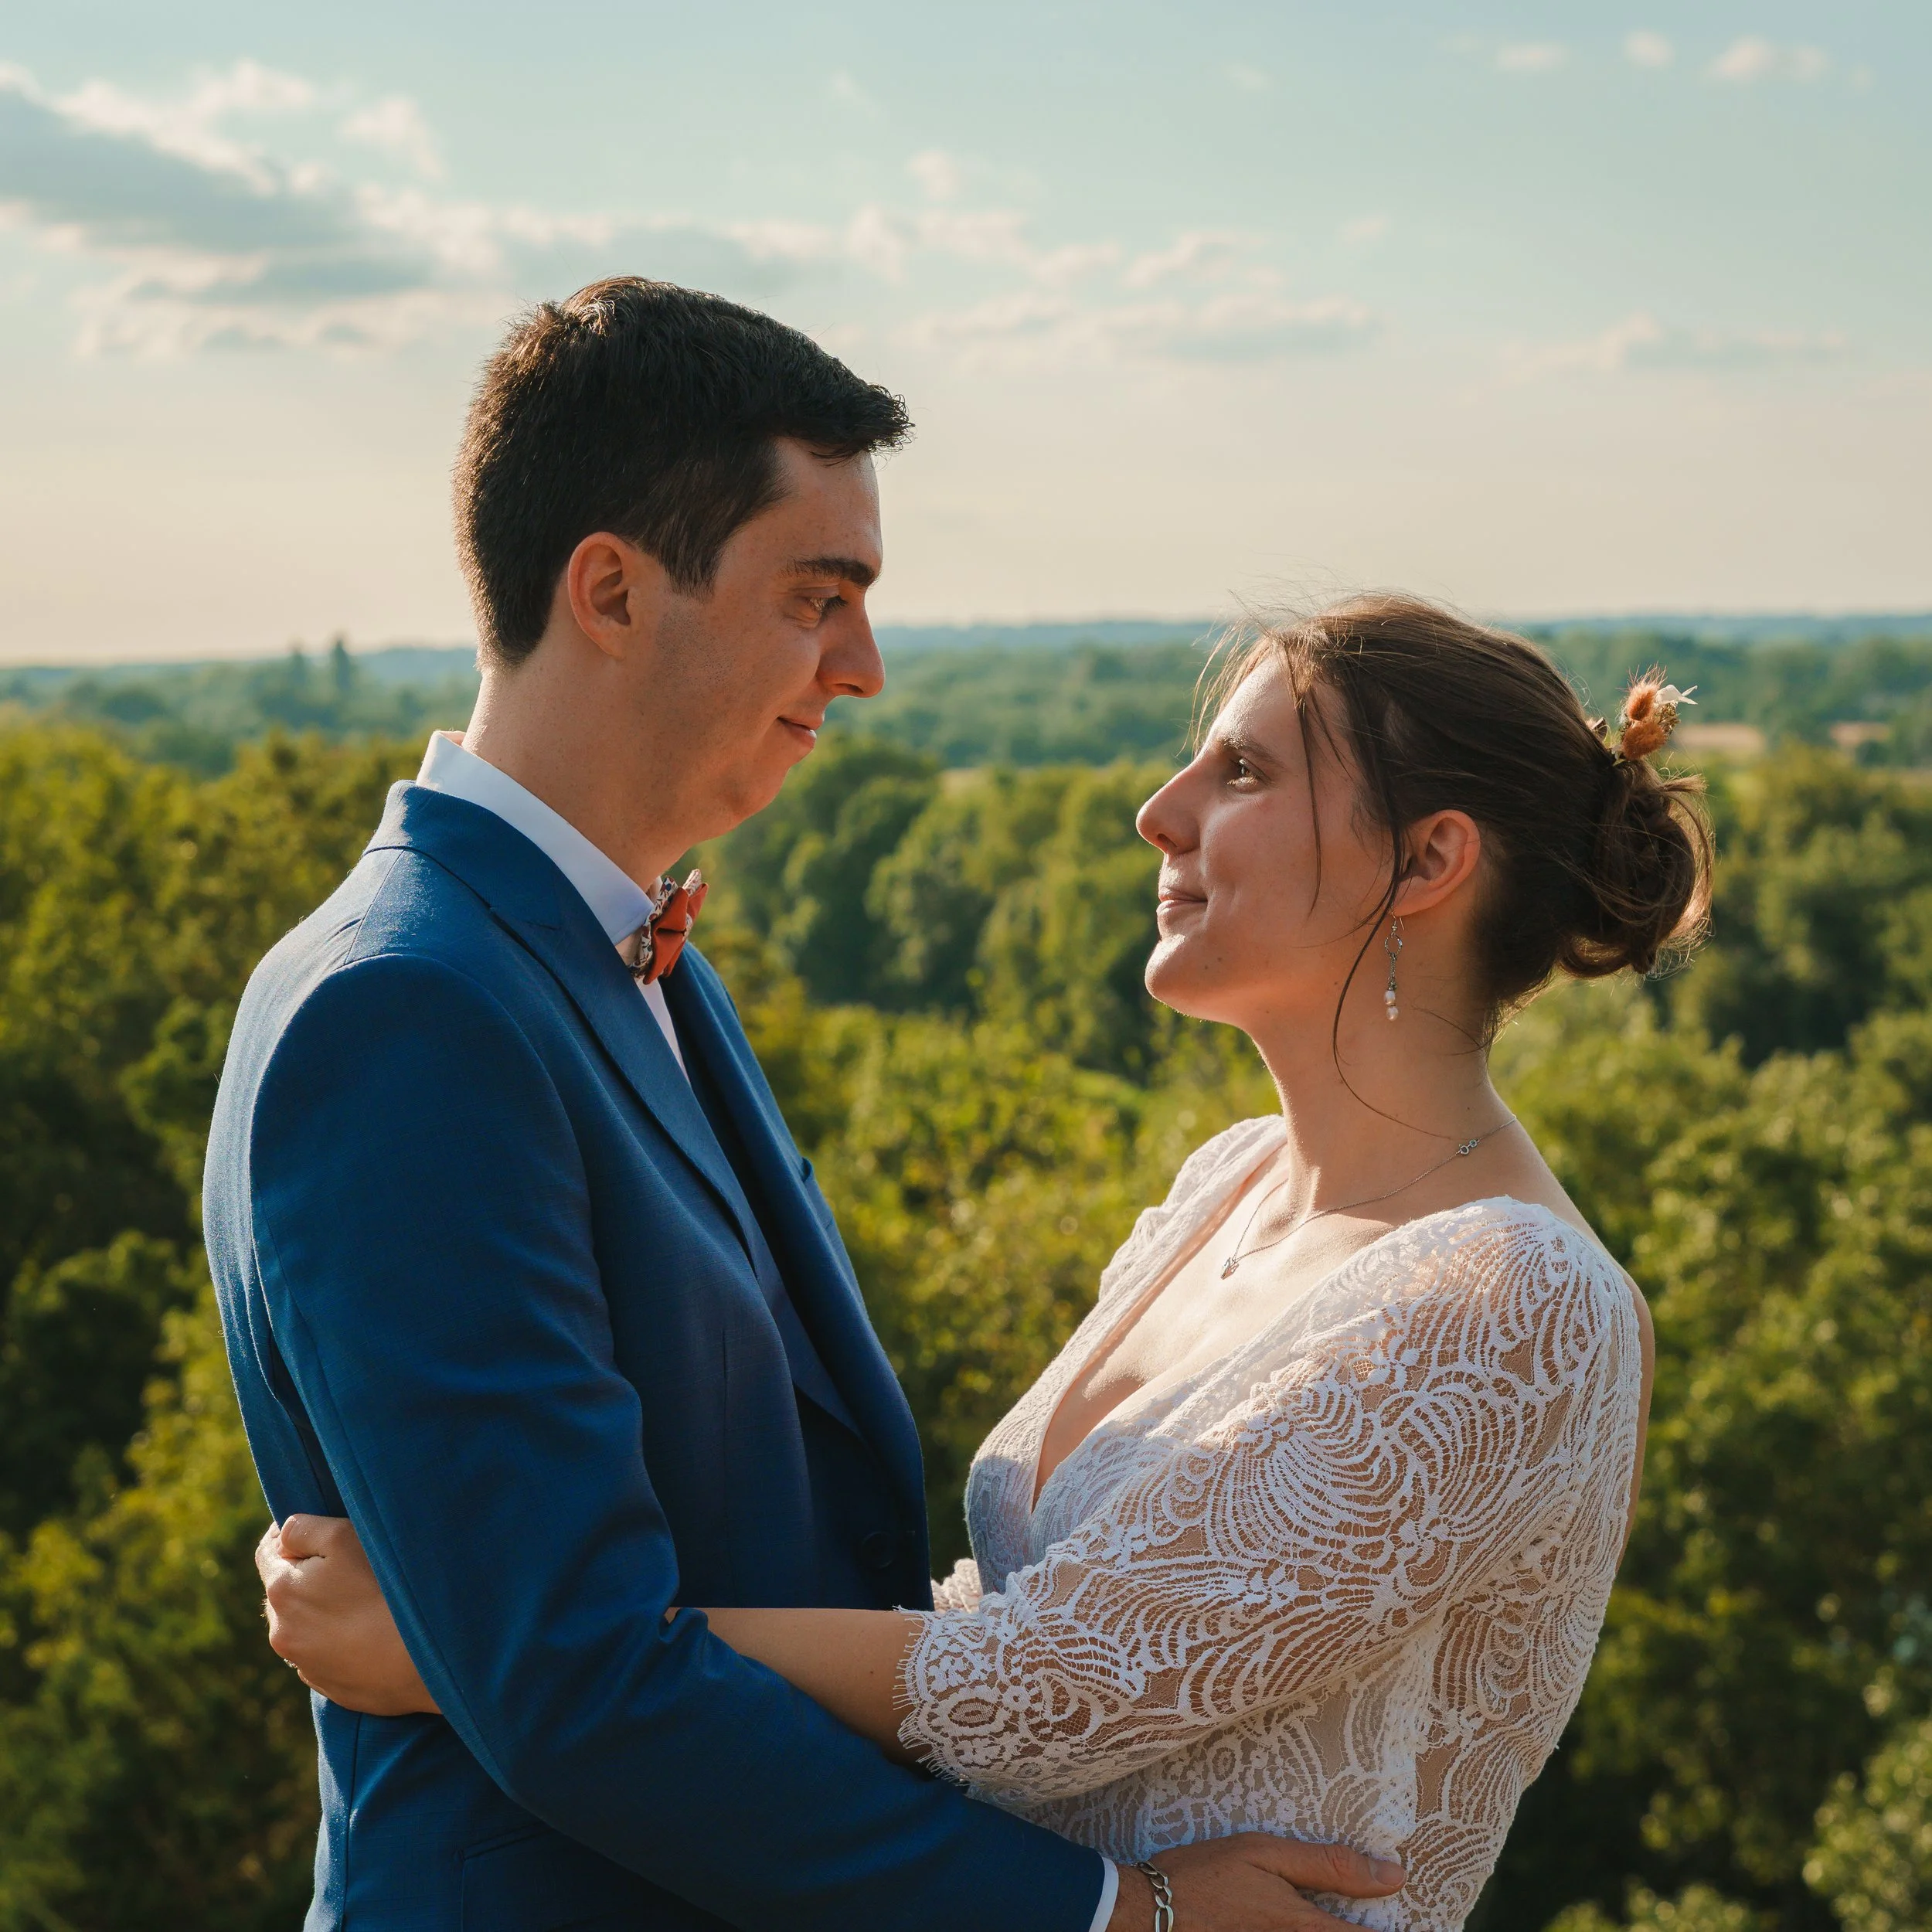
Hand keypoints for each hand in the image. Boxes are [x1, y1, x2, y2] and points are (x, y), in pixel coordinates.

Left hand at [256, 1515, 440, 1716]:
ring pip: (304, 1624)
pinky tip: (371, 1631)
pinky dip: (339, 1638)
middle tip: (350, 1566)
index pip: (266, 1552)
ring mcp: (305, 1664)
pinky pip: (325, 1652)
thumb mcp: (344, 1538)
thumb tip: (284, 1533)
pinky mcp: (330, 1686)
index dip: (288, 1536)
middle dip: (307, 1575)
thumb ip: (304, 1529)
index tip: (319, 1532)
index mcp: (281, 1592)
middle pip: (286, 1590)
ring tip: (364, 1601)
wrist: (420, 1660)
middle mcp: (282, 1632)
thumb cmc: (383, 1589)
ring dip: (322, 1609)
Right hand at [1106, 1837, 1404, 1931]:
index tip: (1425, 1923)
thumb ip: (1328, 1864)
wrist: (1149, 1911)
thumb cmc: (1205, 1874)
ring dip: (1341, 1931)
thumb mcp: (1265, 1852)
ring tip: (1350, 1917)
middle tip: (1385, 1917)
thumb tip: (1393, 1875)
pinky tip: (1310, 1919)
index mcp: (1305, 1927)